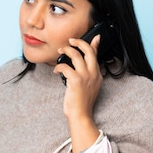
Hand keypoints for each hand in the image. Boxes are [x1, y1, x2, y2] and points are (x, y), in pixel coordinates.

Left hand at [54, 35, 102, 152]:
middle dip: (79, 42)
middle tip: (70, 41)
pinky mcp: (76, 80)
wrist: (81, 115)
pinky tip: (56, 71)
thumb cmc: (82, 103)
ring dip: (66, 51)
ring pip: (76, 55)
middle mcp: (93, 73)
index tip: (95, 37)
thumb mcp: (88, 86)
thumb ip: (87, 74)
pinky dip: (58, 67)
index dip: (94, 44)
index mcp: (97, 74)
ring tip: (59, 51)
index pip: (96, 55)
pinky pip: (65, 66)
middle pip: (88, 50)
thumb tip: (84, 65)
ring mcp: (85, 76)